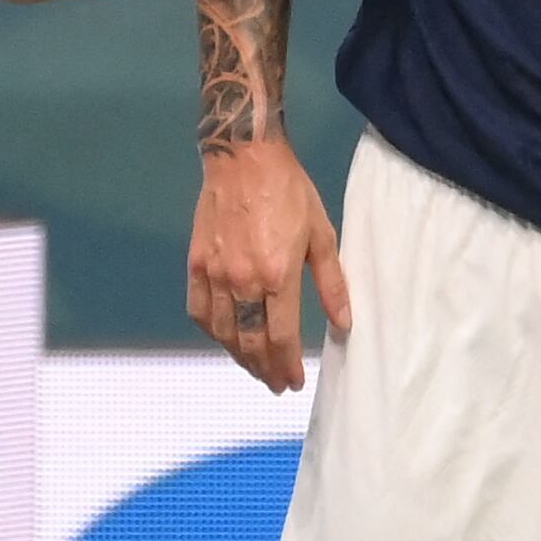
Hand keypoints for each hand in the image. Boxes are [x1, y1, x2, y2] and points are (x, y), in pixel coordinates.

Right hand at [187, 135, 349, 393]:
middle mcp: (242, 281)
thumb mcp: (321, 234)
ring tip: (254, 367)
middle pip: (250, 342)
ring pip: (223, 332)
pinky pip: (199, 311)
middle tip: (276, 384)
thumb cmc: (289, 192)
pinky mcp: (196, 263)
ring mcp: (215, 274)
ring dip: (239, 356)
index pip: (281, 337)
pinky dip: (211, 331)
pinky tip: (224, 338)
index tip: (294, 382)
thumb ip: (332, 283)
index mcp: (278, 275)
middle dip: (265, 370)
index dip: (288, 366)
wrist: (243, 156)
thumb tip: (344, 323)